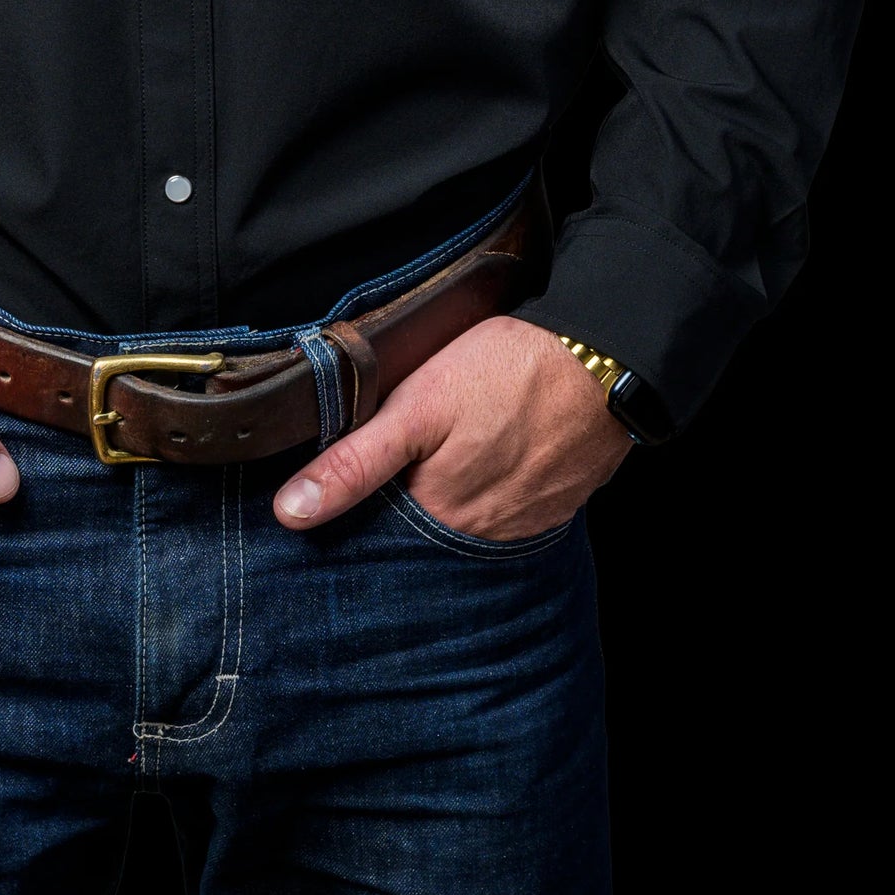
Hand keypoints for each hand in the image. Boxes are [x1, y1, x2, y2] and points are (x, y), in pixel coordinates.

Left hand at [272, 316, 629, 537]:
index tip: (336, 482)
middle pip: (421, 532)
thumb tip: (290, 513)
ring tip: (441, 452)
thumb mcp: (417, 406)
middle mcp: (481, 536)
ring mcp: (523, 523)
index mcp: (439, 516)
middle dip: (399, 506)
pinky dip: (488, 491)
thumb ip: (355, 461)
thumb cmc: (508, 373)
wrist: (604, 359)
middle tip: (398, 455)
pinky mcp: (553, 503)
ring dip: (445, 499)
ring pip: (463, 522)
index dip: (354, 507)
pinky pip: (506, 510)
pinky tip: (484, 456)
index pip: (377, 532)